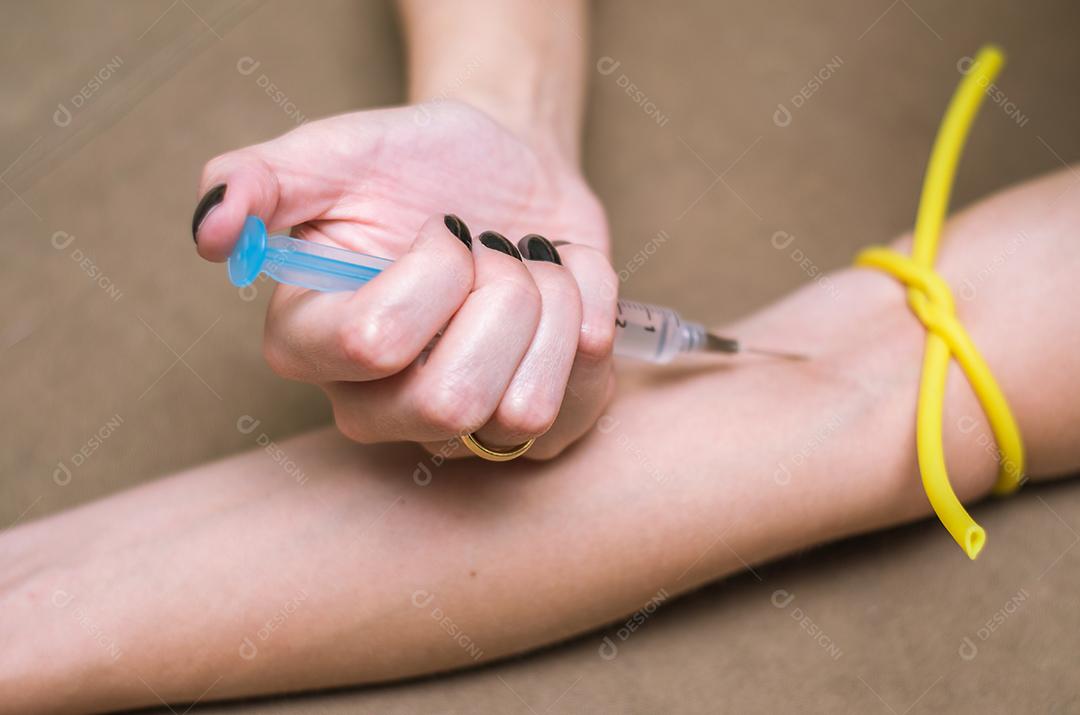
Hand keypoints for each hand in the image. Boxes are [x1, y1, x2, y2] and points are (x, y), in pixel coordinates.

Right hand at [192, 101, 616, 458]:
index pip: (375, 343)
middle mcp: (378, 407)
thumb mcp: (332, 152)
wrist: (505, 166)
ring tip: (528, 273)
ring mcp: (460, 430)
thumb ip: (258, 180)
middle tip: (492, 253)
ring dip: (550, 308)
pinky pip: (584, 406)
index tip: (444, 227)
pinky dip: (589, 326)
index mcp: (314, 346)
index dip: (437, 270)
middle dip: (501, 296)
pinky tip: (564, 299)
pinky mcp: (538, 430)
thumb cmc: (415, 163)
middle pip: (454, 402)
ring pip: (526, 410)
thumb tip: (211, 231)